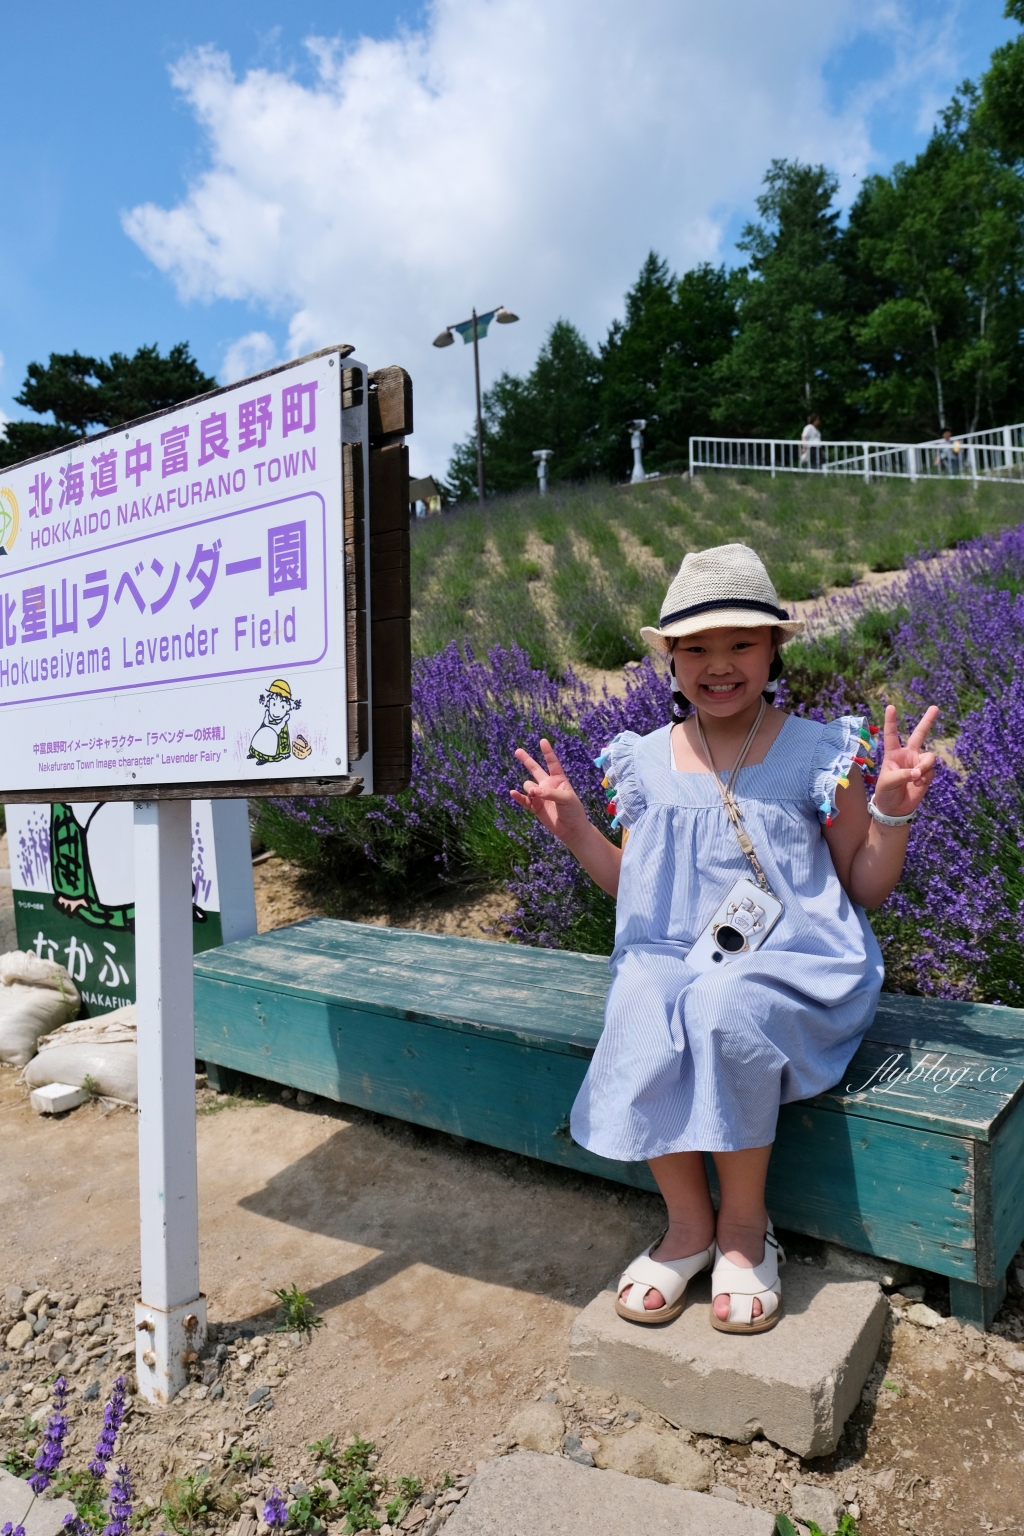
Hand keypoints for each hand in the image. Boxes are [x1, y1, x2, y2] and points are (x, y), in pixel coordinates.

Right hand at [511, 739, 591, 845]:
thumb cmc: (573, 811)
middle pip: (535, 769)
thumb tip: (533, 790)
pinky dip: (518, 796)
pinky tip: (513, 793)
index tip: (542, 741)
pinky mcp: (535, 807)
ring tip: (534, 794)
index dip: (547, 752)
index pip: (552, 763)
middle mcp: (548, 785)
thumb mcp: (567, 799)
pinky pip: (524, 799)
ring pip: (528, 785)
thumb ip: (550, 793)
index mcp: (559, 780)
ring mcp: (540, 795)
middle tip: (517, 751)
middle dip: (526, 760)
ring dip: (529, 788)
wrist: (570, 829)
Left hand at [873, 704, 938, 818]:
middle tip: (935, 707)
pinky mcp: (926, 774)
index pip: (892, 734)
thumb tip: (918, 772)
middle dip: (927, 721)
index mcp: (892, 754)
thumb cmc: (886, 793)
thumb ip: (902, 774)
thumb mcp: (887, 782)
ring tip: (916, 776)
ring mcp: (918, 763)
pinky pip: (932, 770)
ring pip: (929, 756)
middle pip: (919, 734)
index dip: (891, 721)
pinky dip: (926, 777)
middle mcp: (907, 755)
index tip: (891, 706)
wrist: (895, 809)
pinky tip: (918, 783)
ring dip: (925, 766)